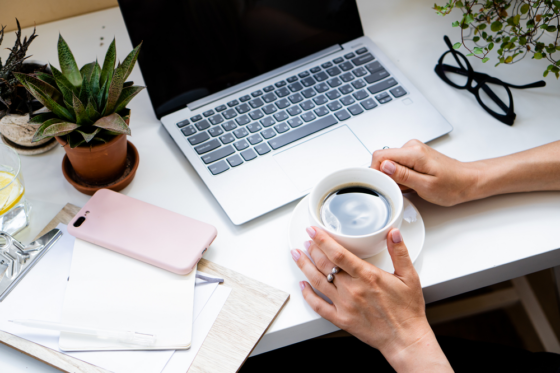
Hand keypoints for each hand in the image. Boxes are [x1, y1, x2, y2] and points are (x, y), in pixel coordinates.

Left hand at [291, 227, 451, 371]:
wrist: (404, 338)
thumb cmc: (407, 310)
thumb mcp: (409, 277)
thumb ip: (400, 252)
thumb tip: (394, 233)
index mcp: (367, 276)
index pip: (338, 253)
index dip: (322, 240)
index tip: (313, 230)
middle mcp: (352, 289)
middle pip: (324, 265)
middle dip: (312, 250)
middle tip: (307, 240)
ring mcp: (344, 305)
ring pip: (317, 282)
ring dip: (305, 267)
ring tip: (297, 255)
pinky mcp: (341, 319)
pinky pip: (318, 306)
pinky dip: (307, 295)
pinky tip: (302, 285)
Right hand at [370, 139, 478, 205]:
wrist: (467, 181)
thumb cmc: (452, 185)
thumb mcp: (426, 186)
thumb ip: (403, 176)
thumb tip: (384, 166)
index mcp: (413, 153)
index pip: (380, 156)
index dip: (376, 172)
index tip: (382, 184)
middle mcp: (412, 147)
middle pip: (383, 160)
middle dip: (387, 177)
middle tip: (401, 188)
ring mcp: (413, 150)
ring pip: (389, 164)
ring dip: (395, 178)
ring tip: (411, 186)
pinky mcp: (414, 155)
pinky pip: (398, 165)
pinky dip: (401, 176)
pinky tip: (412, 183)